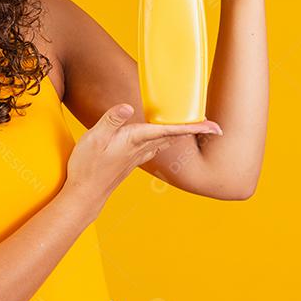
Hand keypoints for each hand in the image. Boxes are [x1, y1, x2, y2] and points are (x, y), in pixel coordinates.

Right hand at [62, 103, 221, 220]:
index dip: (193, 126)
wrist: (84, 194)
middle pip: (173, 136)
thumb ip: (112, 119)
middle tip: (215, 126)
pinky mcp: (130, 160)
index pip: (170, 130)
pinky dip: (164, 140)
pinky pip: (154, 147)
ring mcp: (137, 156)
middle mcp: (141, 149)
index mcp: (135, 139)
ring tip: (194, 128)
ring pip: (165, 142)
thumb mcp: (94, 137)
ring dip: (180, 134)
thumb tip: (129, 106)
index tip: (216, 127)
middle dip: (193, 130)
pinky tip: (161, 139)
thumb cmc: (87, 166)